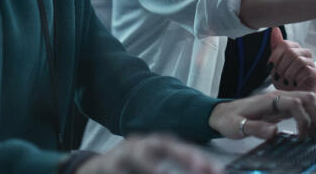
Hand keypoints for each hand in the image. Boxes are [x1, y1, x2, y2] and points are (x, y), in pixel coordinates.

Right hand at [76, 134, 219, 173]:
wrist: (97, 168)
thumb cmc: (133, 169)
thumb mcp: (155, 168)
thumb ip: (180, 170)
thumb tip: (210, 173)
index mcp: (158, 145)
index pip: (184, 148)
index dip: (201, 159)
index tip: (218, 172)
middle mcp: (143, 144)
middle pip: (164, 145)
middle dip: (183, 155)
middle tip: (199, 168)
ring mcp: (124, 153)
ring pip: (138, 156)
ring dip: (151, 167)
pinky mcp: (107, 165)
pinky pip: (118, 170)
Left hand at [208, 90, 315, 139]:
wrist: (222, 114)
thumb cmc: (229, 120)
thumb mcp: (237, 127)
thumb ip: (255, 128)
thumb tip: (274, 131)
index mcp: (269, 100)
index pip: (296, 103)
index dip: (303, 119)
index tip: (301, 136)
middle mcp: (279, 97)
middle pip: (308, 98)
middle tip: (314, 135)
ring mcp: (282, 101)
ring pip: (309, 101)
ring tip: (315, 134)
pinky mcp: (282, 108)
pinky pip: (304, 108)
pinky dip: (311, 118)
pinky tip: (310, 131)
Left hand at [267, 28, 315, 93]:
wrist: (296, 94)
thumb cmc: (285, 78)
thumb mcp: (275, 64)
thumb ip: (275, 46)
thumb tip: (274, 28)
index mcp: (293, 48)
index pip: (284, 44)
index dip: (275, 56)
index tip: (270, 67)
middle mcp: (303, 52)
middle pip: (291, 52)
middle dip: (281, 66)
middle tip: (277, 77)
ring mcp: (311, 62)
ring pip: (299, 60)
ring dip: (288, 73)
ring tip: (285, 81)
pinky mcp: (315, 73)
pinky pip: (306, 70)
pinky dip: (297, 78)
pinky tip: (293, 83)